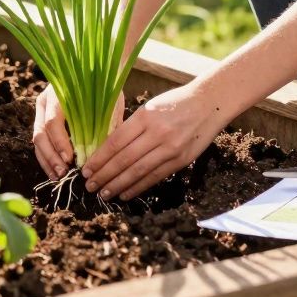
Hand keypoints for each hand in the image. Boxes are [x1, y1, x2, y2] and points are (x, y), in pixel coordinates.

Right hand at [32, 86, 122, 178]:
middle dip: (50, 156)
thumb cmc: (103, 85)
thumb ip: (104, 123)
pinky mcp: (42, 119)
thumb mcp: (106, 101)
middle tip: (63, 173)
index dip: (60, 142)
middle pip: (40, 133)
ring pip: (37, 140)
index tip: (70, 159)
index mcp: (59, 94)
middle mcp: (45, 101)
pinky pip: (40, 142)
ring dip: (47, 160)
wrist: (94, 67)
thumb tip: (102, 154)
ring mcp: (41, 110)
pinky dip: (47, 157)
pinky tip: (55, 170)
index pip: (53, 121)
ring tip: (57, 177)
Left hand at [81, 83, 223, 200]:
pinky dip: (138, 187)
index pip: (115, 142)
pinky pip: (155, 177)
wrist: (209, 104)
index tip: (86, 170)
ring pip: (138, 172)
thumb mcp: (149, 108)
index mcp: (144, 117)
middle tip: (89, 186)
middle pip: (124, 160)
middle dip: (104, 175)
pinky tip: (125, 194)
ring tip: (103, 194)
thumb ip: (132, 127)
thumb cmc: (175, 103)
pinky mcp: (181, 160)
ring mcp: (170, 149)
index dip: (99, 159)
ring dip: (118, 185)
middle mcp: (156, 134)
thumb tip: (109, 149)